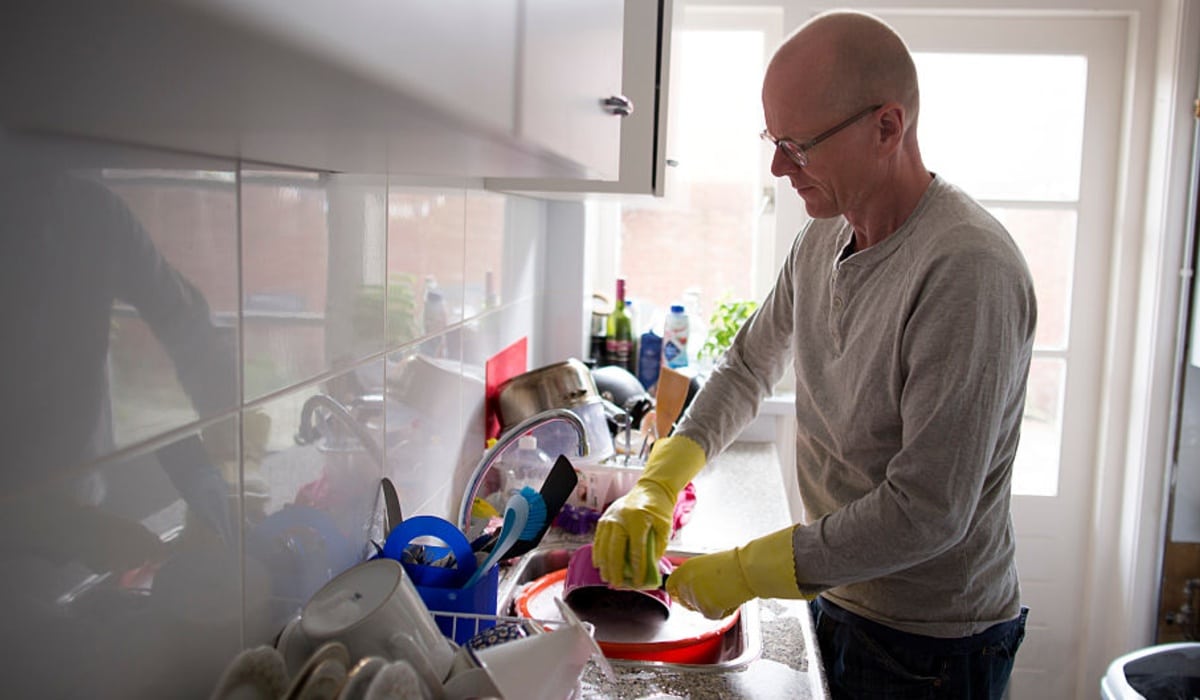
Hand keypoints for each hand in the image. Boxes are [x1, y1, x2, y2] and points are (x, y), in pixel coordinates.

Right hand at [592, 435, 705, 588]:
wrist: (651, 488)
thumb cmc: (659, 508)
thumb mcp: (665, 528)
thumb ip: (658, 548)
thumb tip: (650, 568)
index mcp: (638, 520)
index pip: (636, 550)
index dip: (637, 568)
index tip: (638, 581)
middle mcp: (621, 518)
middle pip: (615, 549)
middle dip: (616, 570)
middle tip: (618, 584)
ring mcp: (610, 518)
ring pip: (604, 546)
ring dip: (605, 564)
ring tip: (607, 578)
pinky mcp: (604, 518)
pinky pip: (598, 539)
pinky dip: (598, 553)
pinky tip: (599, 564)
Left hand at [665, 549, 753, 618]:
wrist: (746, 569)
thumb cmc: (733, 565)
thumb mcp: (706, 566)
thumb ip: (695, 577)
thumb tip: (694, 587)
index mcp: (685, 569)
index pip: (671, 587)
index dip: (679, 593)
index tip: (685, 596)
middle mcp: (686, 583)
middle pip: (685, 601)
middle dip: (698, 601)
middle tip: (714, 594)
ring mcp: (694, 596)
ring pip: (700, 609)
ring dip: (711, 605)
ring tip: (725, 592)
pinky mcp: (705, 608)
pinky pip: (712, 615)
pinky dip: (721, 611)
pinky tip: (729, 599)